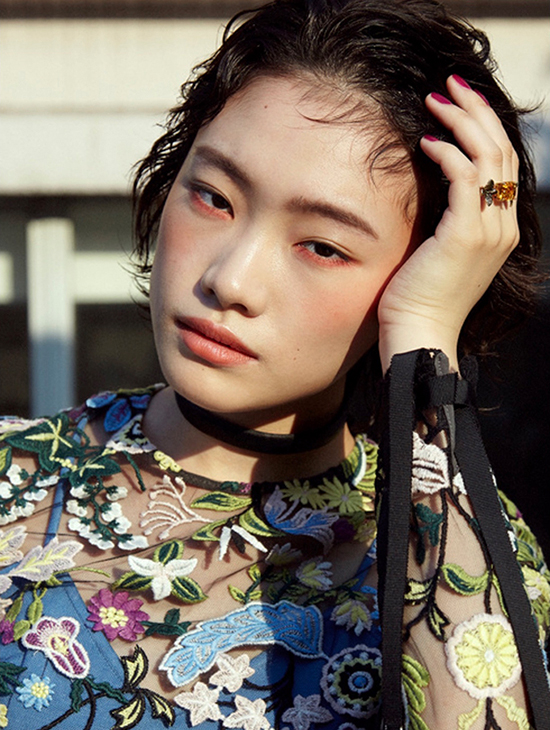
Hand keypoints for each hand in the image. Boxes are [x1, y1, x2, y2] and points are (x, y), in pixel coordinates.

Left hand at [377, 74, 519, 372]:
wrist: (419, 334)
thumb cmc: (419, 297)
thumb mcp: (440, 251)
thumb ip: (447, 218)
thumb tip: (431, 185)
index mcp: (500, 229)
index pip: (504, 164)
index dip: (484, 128)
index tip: (457, 104)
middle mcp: (503, 226)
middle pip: (502, 151)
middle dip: (476, 111)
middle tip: (449, 85)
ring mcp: (489, 230)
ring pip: (488, 157)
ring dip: (461, 122)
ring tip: (434, 99)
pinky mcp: (466, 235)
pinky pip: (465, 178)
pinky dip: (447, 153)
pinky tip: (424, 141)